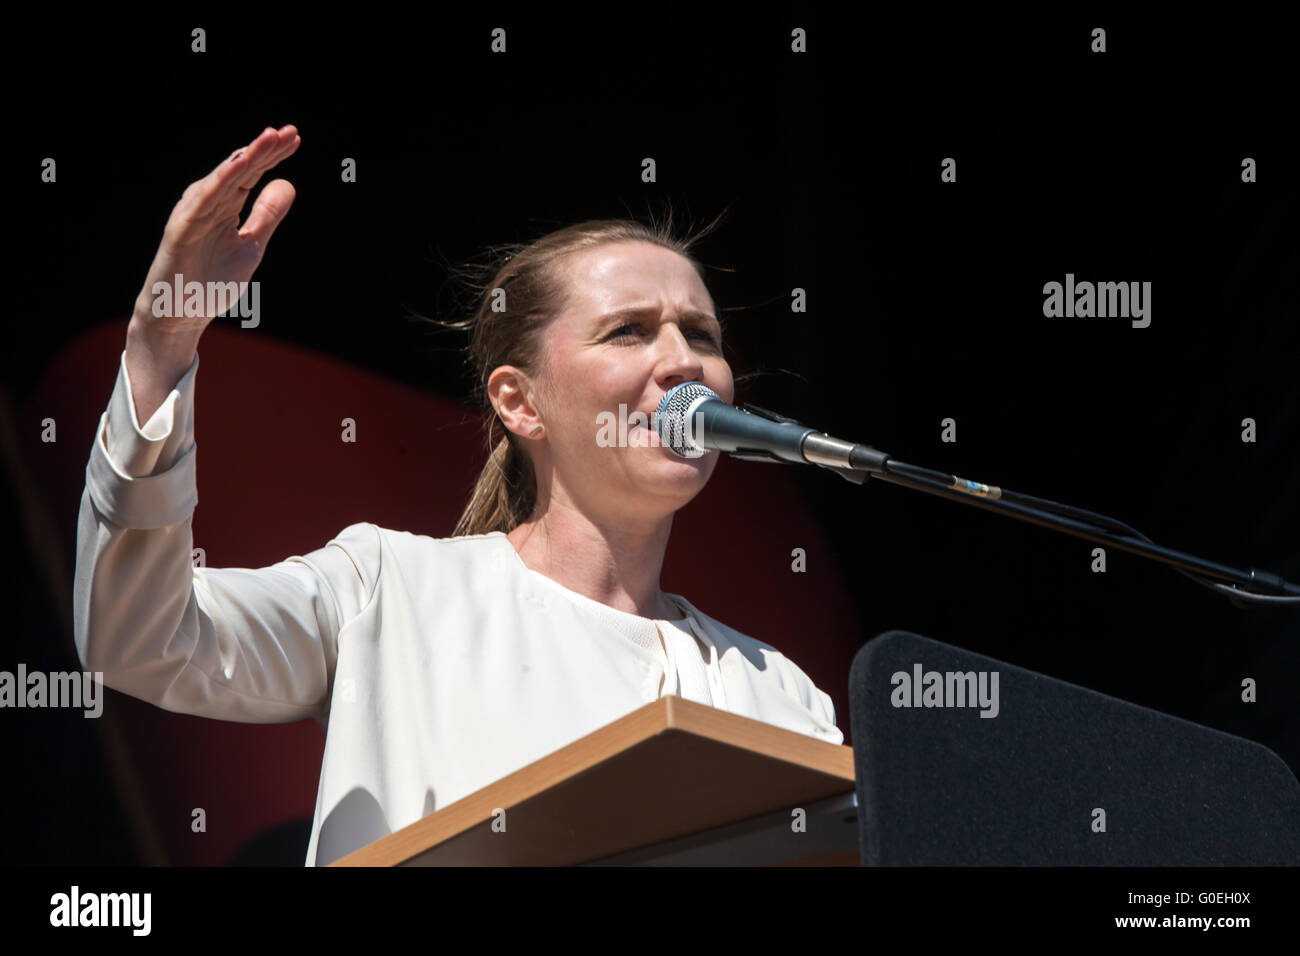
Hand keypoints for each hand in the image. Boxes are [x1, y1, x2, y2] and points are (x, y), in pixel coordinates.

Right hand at [131, 125, 300, 339]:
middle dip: (265, 149)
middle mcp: (209, 202)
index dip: (273, 156)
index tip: (296, 138)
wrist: (180, 314)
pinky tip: (239, 165)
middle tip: (289, 131)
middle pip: (241, 170)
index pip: (252, 174)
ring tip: (269, 137)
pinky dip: (220, 181)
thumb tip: (287, 183)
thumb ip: (267, 215)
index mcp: (226, 205)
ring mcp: (194, 213)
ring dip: (246, 157)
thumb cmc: (210, 281)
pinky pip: (203, 200)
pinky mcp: (182, 228)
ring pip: (224, 179)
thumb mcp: (251, 245)